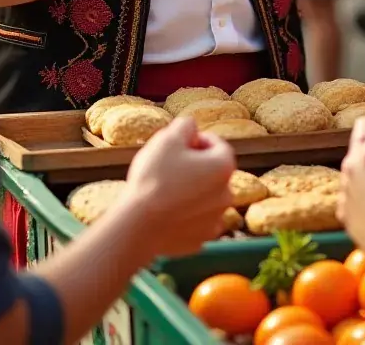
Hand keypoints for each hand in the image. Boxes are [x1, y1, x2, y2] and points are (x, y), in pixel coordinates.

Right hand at [124, 116, 235, 256]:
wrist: (138, 226)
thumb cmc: (154, 178)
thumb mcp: (167, 138)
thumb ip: (185, 125)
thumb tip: (191, 127)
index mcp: (223, 167)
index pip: (217, 145)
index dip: (198, 140)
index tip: (179, 144)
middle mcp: (226, 194)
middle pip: (213, 172)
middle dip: (195, 166)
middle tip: (169, 166)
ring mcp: (215, 220)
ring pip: (205, 197)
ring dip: (192, 191)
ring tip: (165, 189)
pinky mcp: (200, 240)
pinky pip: (195, 221)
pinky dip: (185, 215)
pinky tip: (166, 212)